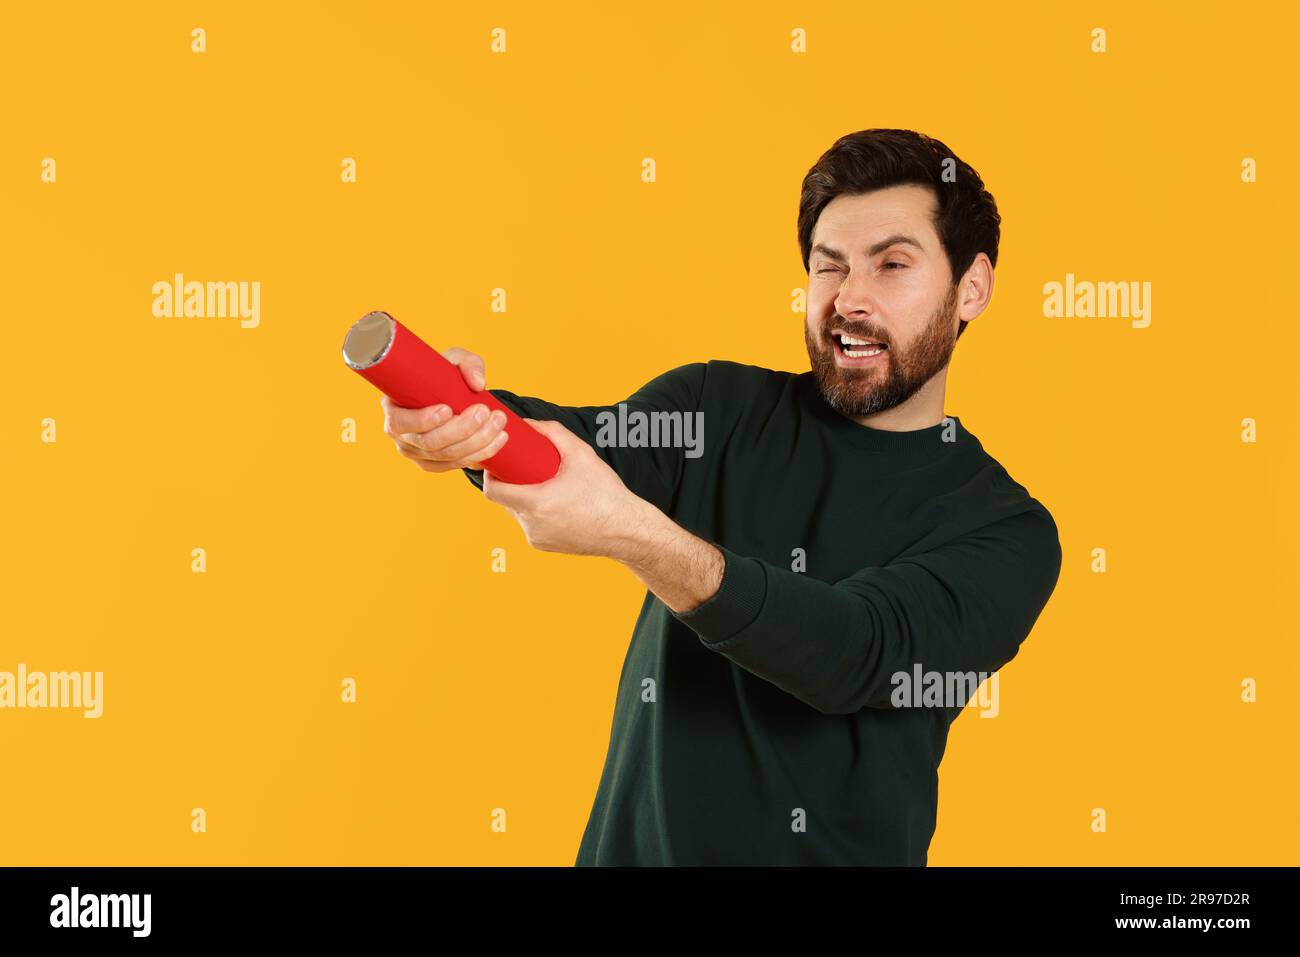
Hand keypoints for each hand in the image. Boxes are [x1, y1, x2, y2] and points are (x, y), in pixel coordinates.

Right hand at [381, 347, 509, 472]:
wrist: (451, 397)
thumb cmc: (443, 376)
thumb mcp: (453, 361)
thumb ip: (467, 363)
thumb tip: (478, 384)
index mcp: (394, 409)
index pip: (400, 423)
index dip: (422, 420)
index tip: (448, 409)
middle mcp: (401, 437)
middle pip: (430, 443)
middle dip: (461, 429)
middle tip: (484, 411)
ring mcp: (418, 454)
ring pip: (448, 456)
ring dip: (478, 440)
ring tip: (498, 421)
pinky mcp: (436, 464)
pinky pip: (459, 464)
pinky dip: (482, 452)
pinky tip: (499, 438)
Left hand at [481, 418, 649, 557]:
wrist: (626, 530)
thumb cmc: (606, 493)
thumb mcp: (581, 454)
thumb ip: (553, 432)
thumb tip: (529, 424)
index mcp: (536, 503)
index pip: (493, 490)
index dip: (490, 474)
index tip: (497, 463)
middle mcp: (531, 525)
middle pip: (505, 500)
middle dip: (511, 483)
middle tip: (525, 469)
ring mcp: (537, 538)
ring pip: (517, 513)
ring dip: (524, 498)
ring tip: (544, 485)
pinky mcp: (545, 546)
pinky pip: (531, 525)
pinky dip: (536, 513)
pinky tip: (554, 503)